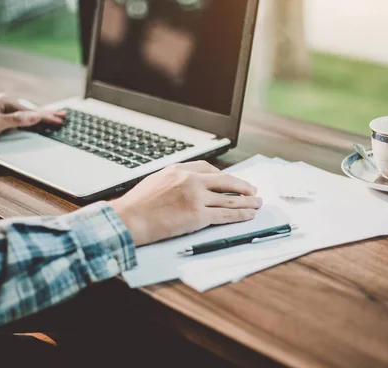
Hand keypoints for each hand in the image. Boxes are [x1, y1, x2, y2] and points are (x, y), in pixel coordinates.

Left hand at [0, 93, 65, 142]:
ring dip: (39, 116)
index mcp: (7, 103)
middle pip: (31, 110)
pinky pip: (18, 116)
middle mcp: (5, 103)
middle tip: (63, 115)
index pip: (32, 112)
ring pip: (25, 113)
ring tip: (52, 117)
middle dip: (47, 114)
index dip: (47, 117)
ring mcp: (1, 108)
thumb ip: (17, 120)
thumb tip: (35, 116)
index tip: (61, 120)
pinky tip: (31, 119)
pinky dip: (28, 118)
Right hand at [110, 161, 262, 246]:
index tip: (230, 181)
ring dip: (247, 202)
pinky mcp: (199, 215)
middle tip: (253, 190)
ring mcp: (196, 197)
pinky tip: (248, 215)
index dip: (223, 176)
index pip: (208, 169)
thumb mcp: (155, 182)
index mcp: (179, 169)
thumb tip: (184, 187)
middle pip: (225, 181)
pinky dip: (240, 215)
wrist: (130, 219)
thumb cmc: (137, 205)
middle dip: (242, 186)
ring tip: (258, 203)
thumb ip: (172, 181)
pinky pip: (225, 214)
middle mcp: (190, 180)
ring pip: (230, 198)